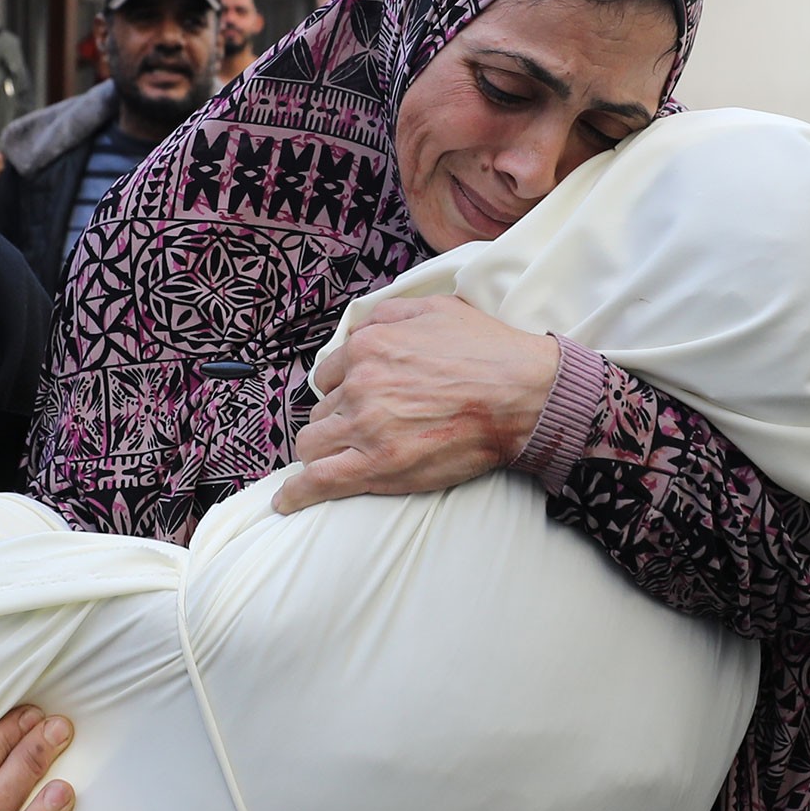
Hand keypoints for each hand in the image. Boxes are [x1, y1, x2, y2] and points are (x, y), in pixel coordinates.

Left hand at [274, 295, 560, 513]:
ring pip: (313, 444)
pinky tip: (287, 502)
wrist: (523, 393)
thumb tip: (362, 327)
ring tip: (338, 460)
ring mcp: (366, 425)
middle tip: (362, 431)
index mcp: (369, 346)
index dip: (343, 389)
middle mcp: (360, 383)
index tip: (358, 402)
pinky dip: (297, 493)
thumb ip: (389, 314)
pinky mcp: (378, 464)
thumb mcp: (435, 309)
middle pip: (321, 410)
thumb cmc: (487, 351)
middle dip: (336, 419)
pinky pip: (318, 481)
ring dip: (322, 451)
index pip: (330, 374)